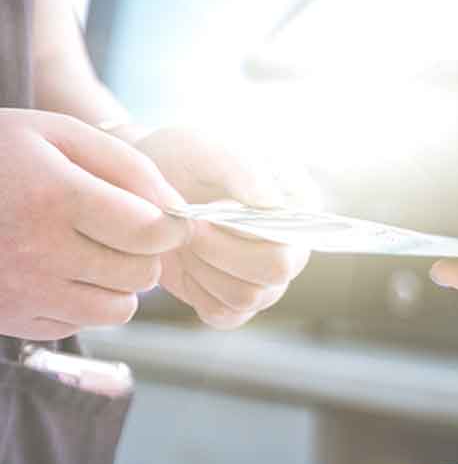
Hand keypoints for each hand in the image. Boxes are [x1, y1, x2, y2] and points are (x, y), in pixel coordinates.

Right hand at [0, 109, 188, 339]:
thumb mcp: (57, 134)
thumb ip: (127, 165)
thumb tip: (179, 209)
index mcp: (55, 197)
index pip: (150, 232)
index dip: (171, 226)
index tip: (165, 219)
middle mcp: (39, 251)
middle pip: (141, 273)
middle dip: (143, 252)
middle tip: (119, 230)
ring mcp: (24, 291)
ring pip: (119, 308)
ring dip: (118, 282)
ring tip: (90, 251)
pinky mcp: (13, 318)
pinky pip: (80, 323)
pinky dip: (82, 302)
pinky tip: (57, 270)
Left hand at [128, 126, 317, 328]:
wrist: (149, 186)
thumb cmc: (185, 159)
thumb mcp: (208, 148)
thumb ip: (242, 169)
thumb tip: (272, 204)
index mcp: (301, 206)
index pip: (292, 237)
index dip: (246, 233)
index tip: (207, 212)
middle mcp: (294, 247)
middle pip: (275, 273)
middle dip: (220, 252)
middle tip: (188, 227)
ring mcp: (268, 279)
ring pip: (245, 297)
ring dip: (203, 268)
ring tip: (184, 238)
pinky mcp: (239, 302)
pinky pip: (224, 315)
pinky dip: (197, 291)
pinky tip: (187, 262)